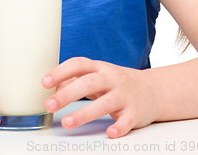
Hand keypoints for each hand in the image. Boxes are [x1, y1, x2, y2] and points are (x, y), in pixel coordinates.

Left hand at [42, 58, 160, 137]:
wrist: (153, 90)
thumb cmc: (117, 83)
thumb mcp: (97, 76)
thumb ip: (76, 80)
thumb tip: (54, 86)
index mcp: (100, 68)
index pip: (78, 64)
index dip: (60, 71)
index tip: (44, 82)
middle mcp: (112, 79)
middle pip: (88, 83)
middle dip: (67, 94)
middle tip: (49, 104)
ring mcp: (124, 95)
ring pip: (104, 103)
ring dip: (84, 113)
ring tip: (67, 123)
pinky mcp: (135, 113)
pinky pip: (126, 121)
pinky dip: (118, 127)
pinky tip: (109, 133)